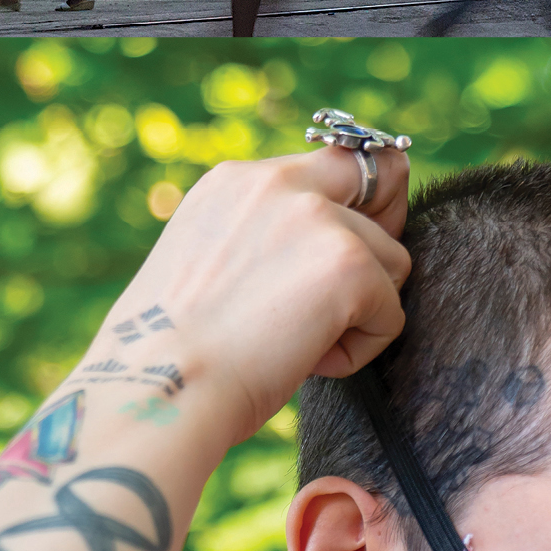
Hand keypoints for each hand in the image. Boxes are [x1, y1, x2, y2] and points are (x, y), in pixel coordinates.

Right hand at [83, 146, 413, 445]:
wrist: (157, 390)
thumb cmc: (175, 351)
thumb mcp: (210, 259)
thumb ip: (266, 233)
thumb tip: (326, 247)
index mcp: (236, 180)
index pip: (340, 160)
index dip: (362, 202)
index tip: (345, 249)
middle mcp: (276, 182)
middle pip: (389, 178)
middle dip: (385, 236)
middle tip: (343, 297)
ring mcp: (317, 219)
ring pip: (393, 261)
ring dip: (360, 311)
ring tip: (296, 345)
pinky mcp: (349, 266)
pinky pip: (392, 314)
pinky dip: (360, 351)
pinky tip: (306, 362)